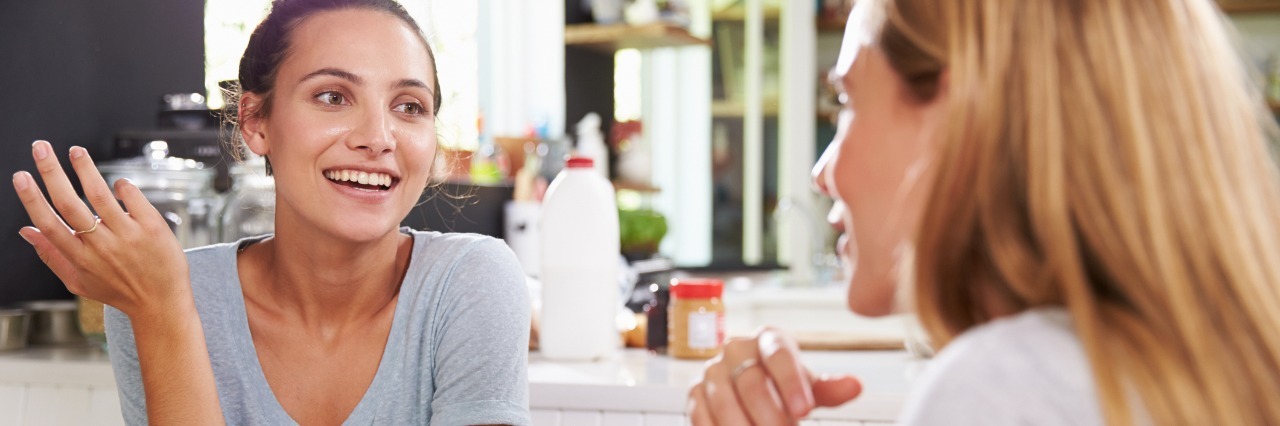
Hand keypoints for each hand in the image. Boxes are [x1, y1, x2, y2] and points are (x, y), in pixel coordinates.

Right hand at [13, 140, 189, 319]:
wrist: (162, 303)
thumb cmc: (119, 291)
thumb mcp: (79, 281)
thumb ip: (52, 256)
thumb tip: (26, 231)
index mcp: (80, 257)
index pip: (50, 223)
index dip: (32, 199)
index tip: (21, 176)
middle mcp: (101, 245)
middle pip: (69, 203)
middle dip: (51, 172)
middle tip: (40, 149)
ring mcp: (127, 235)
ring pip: (100, 195)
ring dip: (85, 168)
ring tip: (75, 151)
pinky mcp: (152, 228)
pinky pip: (133, 198)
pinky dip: (123, 186)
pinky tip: (118, 183)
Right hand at [687, 327, 862, 424]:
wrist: (754, 390)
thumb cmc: (783, 385)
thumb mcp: (809, 387)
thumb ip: (829, 389)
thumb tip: (854, 386)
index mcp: (768, 339)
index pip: (779, 356)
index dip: (791, 384)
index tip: (804, 411)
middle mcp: (736, 349)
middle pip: (751, 383)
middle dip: (770, 415)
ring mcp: (712, 371)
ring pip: (725, 402)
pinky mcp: (695, 394)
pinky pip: (702, 416)